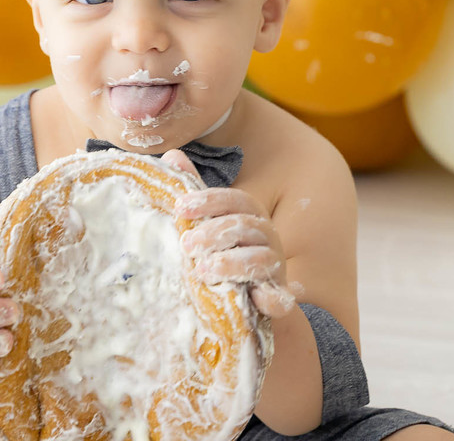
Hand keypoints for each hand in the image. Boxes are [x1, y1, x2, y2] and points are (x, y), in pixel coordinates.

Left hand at [163, 149, 304, 318]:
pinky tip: (253, 299)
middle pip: (245, 227)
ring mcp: (276, 268)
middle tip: (186, 244)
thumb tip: (173, 154)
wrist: (250, 300)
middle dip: (214, 233)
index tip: (180, 207)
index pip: (236, 200)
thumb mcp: (208, 223)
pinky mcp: (279, 298)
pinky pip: (280, 298)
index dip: (210, 200)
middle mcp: (267, 237)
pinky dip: (270, 299)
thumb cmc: (225, 253)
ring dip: (232, 263)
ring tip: (202, 271)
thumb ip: (194, 192)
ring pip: (260, 259)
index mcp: (250, 216)